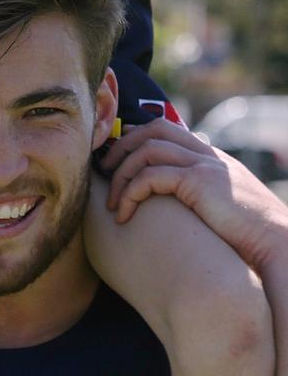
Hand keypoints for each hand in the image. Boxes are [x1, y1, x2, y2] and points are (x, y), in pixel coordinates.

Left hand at [101, 117, 287, 272]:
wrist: (280, 246)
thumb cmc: (252, 239)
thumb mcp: (224, 210)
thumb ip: (202, 199)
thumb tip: (176, 209)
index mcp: (212, 158)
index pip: (166, 131)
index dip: (136, 138)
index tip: (117, 158)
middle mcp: (207, 155)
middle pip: (152, 130)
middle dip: (121, 146)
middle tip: (104, 171)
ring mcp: (204, 165)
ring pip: (146, 150)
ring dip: (121, 173)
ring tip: (111, 200)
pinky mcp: (199, 182)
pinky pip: (151, 177)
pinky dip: (130, 193)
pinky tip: (124, 215)